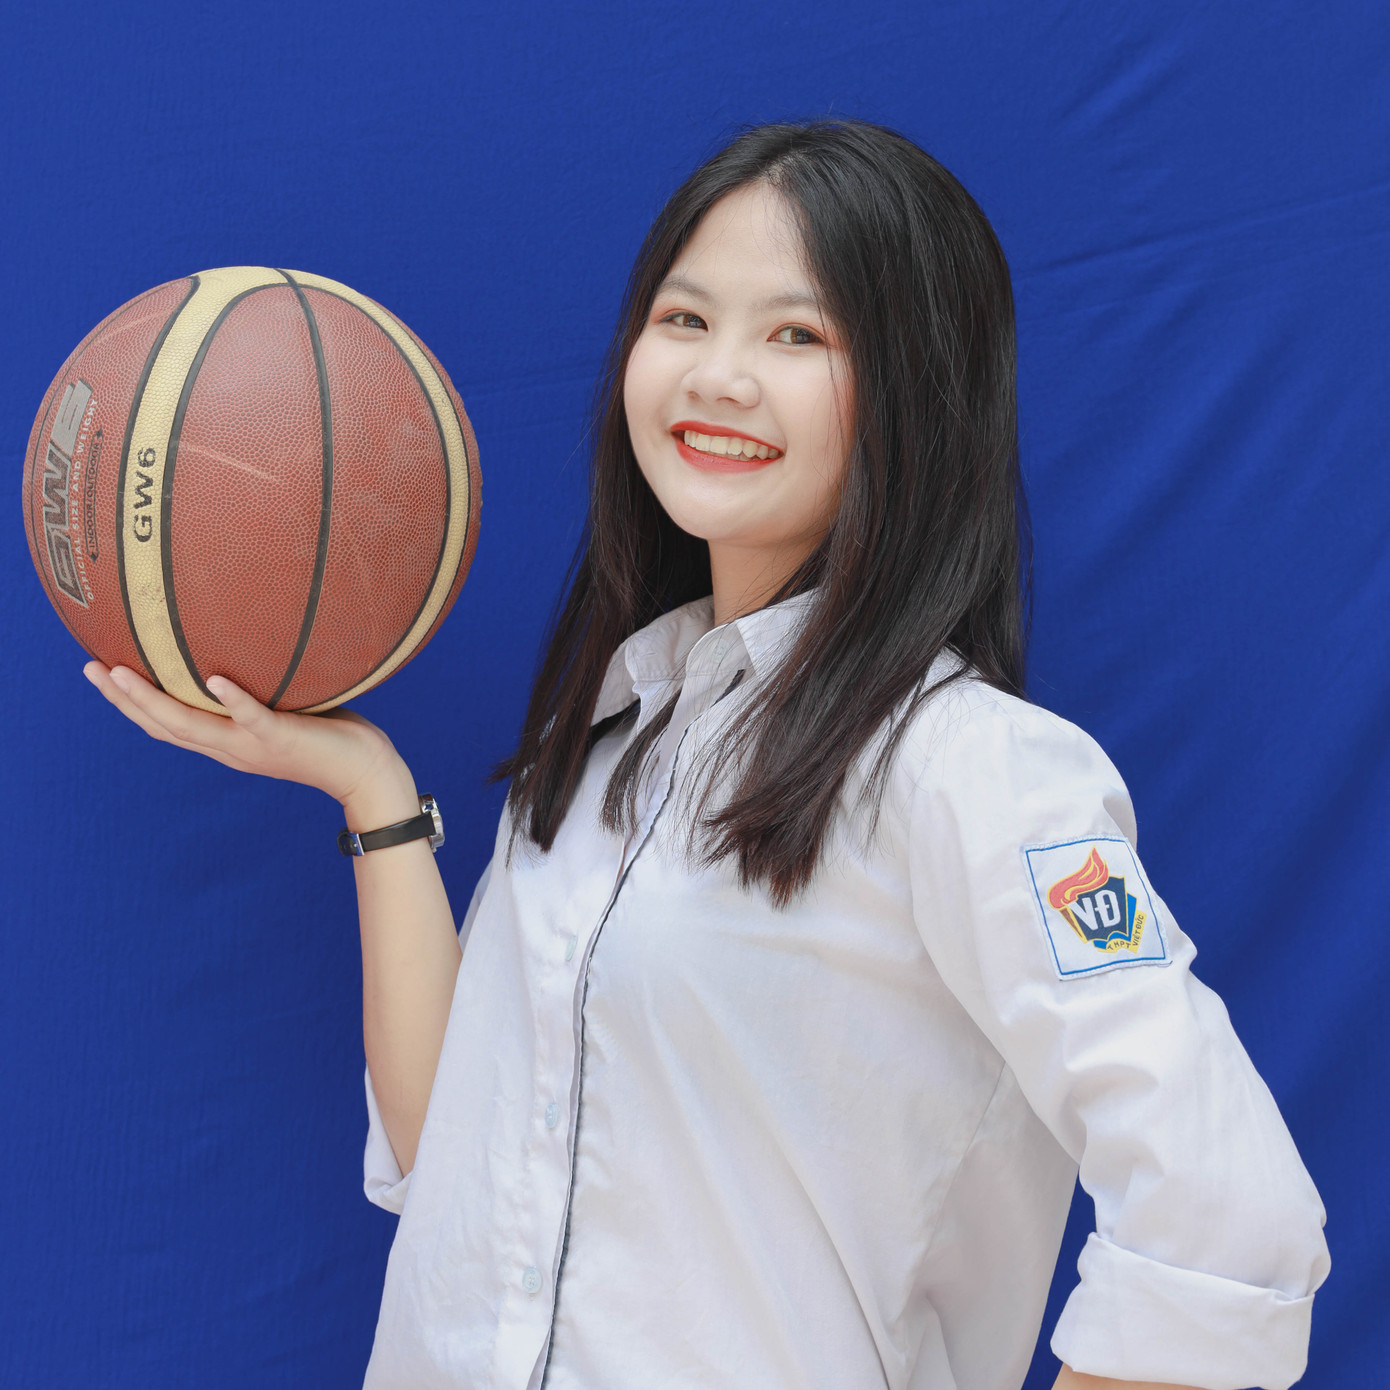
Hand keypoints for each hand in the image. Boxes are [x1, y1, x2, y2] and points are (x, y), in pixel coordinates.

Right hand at [83, 661, 407, 811]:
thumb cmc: (330, 737)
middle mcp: (231, 748)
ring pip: (192, 726)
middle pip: (163, 726)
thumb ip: (260, 688)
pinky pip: (253, 717)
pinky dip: (232, 699)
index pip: (166, 725)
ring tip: (121, 673)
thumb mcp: (283, 710)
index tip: (99, 673)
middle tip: (90, 669)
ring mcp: (254, 746)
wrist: (366, 775)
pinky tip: (213, 679)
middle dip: (123, 700)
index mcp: (226, 743)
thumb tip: (246, 646)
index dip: (128, 704)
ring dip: (154, 700)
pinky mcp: (283, 738)